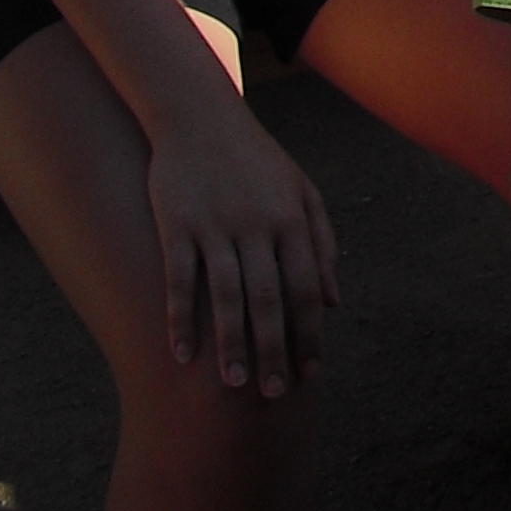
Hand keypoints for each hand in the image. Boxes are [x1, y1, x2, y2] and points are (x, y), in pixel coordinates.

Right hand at [148, 103, 340, 399]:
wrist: (199, 117)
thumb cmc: (256, 160)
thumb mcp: (301, 190)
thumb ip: (321, 241)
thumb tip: (333, 300)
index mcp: (291, 218)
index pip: (307, 286)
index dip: (310, 332)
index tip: (310, 372)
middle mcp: (257, 224)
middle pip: (270, 298)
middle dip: (275, 349)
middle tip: (274, 394)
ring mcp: (216, 225)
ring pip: (226, 295)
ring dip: (231, 344)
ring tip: (234, 385)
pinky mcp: (177, 225)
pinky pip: (179, 280)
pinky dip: (180, 319)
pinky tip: (183, 355)